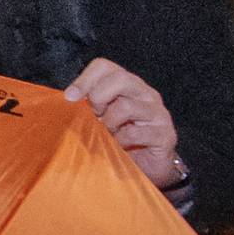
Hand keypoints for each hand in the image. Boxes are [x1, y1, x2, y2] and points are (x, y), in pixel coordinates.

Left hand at [64, 58, 181, 188]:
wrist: (150, 168)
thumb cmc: (121, 140)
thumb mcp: (101, 119)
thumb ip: (88, 106)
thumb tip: (68, 99)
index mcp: (128, 85)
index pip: (104, 66)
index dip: (84, 79)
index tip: (70, 98)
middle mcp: (145, 93)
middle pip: (120, 78)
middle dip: (98, 98)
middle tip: (93, 117)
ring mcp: (158, 113)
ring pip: (126, 106)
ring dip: (108, 123)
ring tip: (105, 134)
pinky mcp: (165, 134)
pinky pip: (136, 133)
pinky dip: (120, 141)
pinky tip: (118, 147)